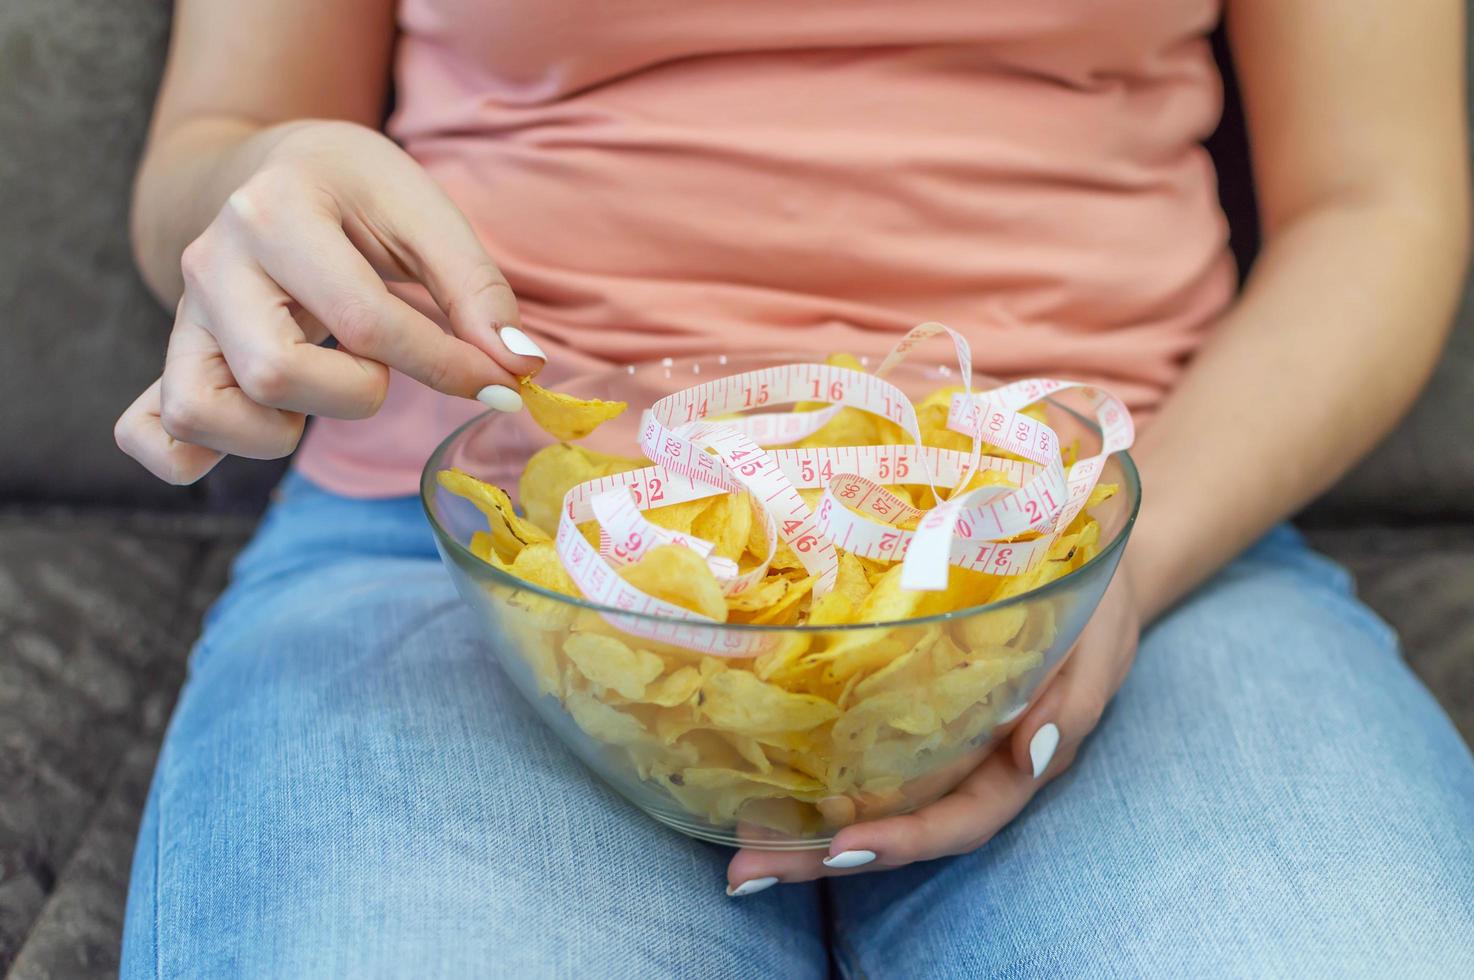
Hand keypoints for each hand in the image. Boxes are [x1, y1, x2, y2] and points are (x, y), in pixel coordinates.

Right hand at [115, 120, 545, 484]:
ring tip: (321, 388)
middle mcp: (212, 262)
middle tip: (378, 364)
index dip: (447, 366)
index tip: (498, 382)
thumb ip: (476, 290)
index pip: (365, 321)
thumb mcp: (424, 212)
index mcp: (276, 211)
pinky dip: (198, 455)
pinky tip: (261, 429)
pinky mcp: (173, 358)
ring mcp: (183, 316)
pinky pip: (152, 432)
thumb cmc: (358, 194)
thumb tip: (518, 368)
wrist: (272, 169)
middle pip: (273, 374)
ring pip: (203, 411)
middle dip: (356, 393)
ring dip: (279, 430)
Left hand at [725, 557, 1141, 893]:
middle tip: (747, 872)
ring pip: (868, 797)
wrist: (1083, 554)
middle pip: (895, 825)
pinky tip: (754, 779)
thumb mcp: (1097, 647)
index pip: (959, 820)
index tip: (841, 848)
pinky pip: (859, 746)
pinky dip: (809, 769)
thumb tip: (1030, 753)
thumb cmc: (1094, 604)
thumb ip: (1071, 703)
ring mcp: (935, 737)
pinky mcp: (906, 700)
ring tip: (736, 847)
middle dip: (823, 858)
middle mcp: (967, 762)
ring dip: (803, 829)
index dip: (904, 840)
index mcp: (1016, 760)